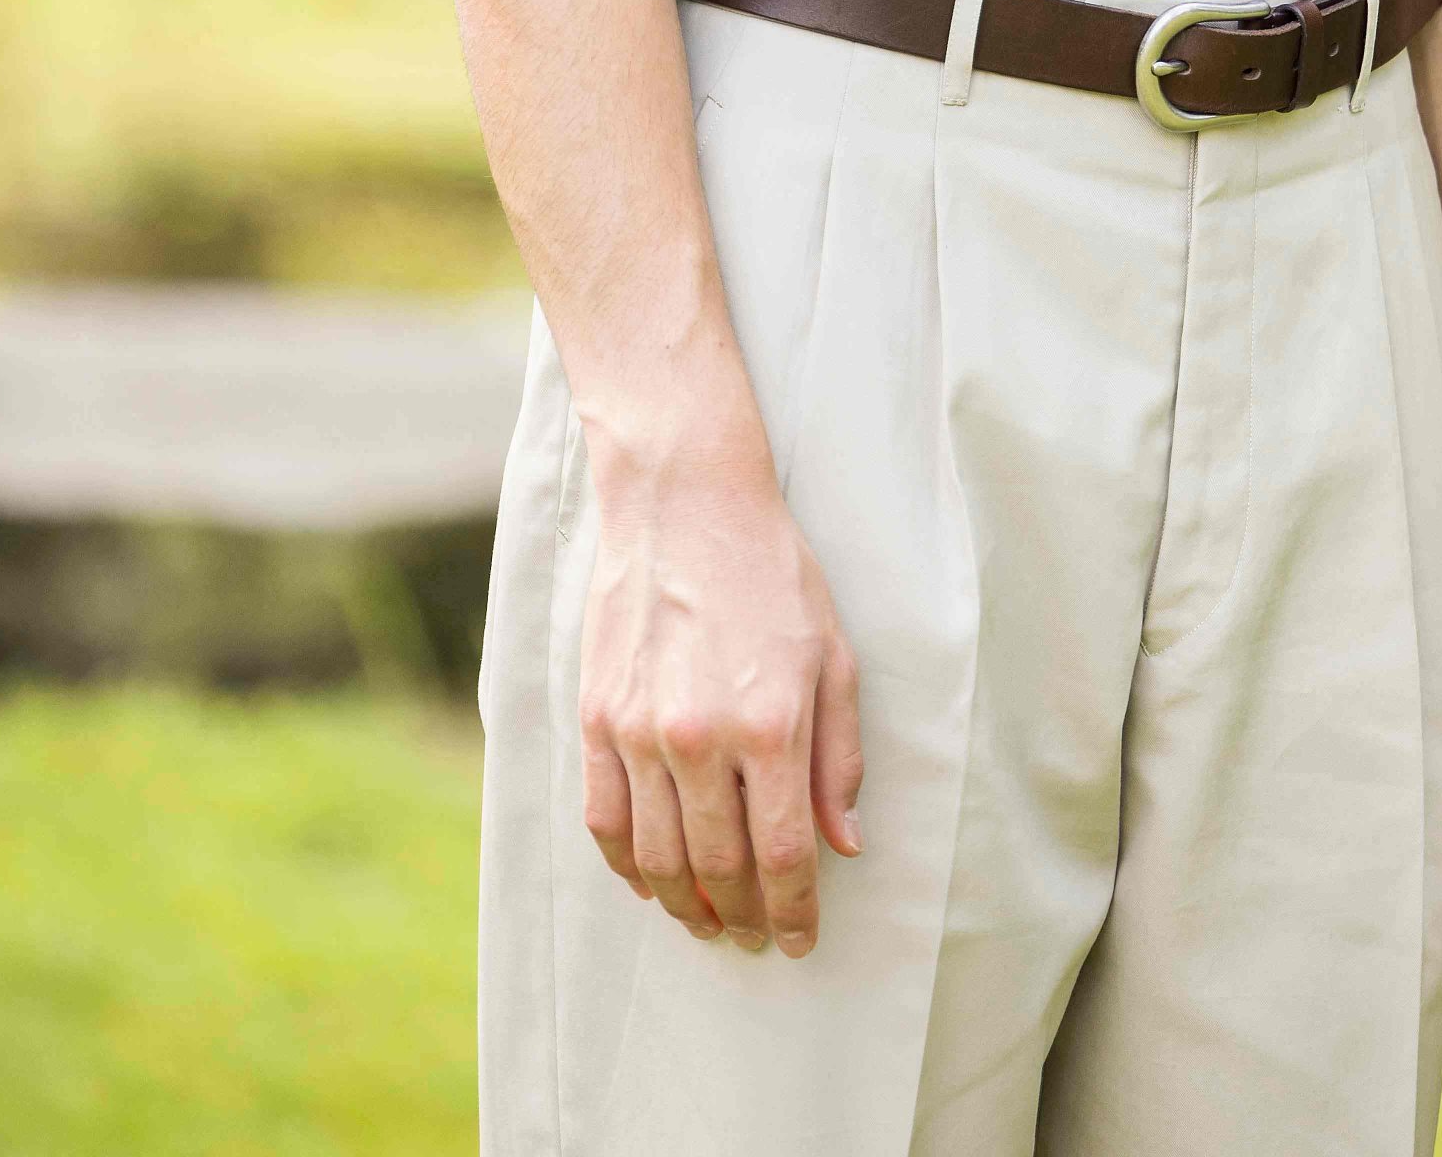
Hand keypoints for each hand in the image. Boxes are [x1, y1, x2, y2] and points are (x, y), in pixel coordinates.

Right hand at [577, 434, 863, 957]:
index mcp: (772, 724)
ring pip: (658, 858)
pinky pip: (605, 822)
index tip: (799, 940)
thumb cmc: (771, 572)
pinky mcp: (597, 718)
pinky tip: (651, 882)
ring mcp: (640, 731)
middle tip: (753, 937)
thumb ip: (839, 755)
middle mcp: (702, 737)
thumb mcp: (833, 653)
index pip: (785, 854)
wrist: (685, 500)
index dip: (794, 911)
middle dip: (741, 917)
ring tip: (707, 922)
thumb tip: (844, 843)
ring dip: (685, 906)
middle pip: (719, 868)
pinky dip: (627, 868)